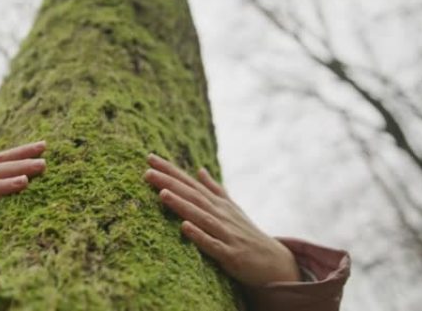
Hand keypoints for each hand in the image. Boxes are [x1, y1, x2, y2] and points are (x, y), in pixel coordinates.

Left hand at [144, 154, 299, 286]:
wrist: (275, 262)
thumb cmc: (247, 234)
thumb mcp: (232, 208)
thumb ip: (214, 189)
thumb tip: (199, 170)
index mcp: (217, 204)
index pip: (190, 183)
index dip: (170, 171)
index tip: (149, 158)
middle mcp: (220, 214)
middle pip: (192, 196)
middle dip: (169, 183)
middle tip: (147, 172)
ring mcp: (225, 234)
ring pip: (200, 216)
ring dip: (181, 205)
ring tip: (161, 194)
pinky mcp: (230, 255)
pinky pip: (212, 244)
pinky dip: (199, 236)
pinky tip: (184, 227)